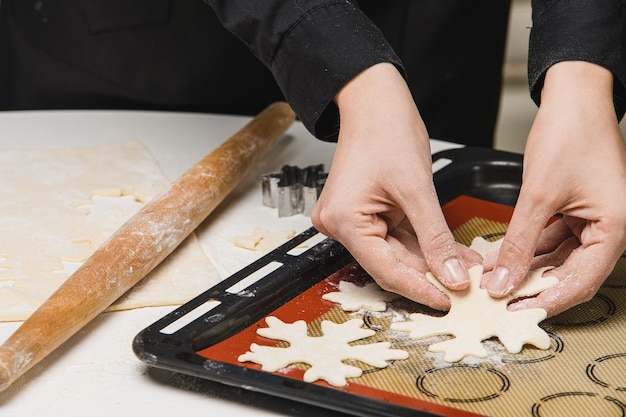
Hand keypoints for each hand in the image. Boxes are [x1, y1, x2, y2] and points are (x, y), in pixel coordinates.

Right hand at [311, 63, 481, 310]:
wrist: (375, 102)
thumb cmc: (385, 130)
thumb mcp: (416, 189)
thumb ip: (435, 238)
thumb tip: (452, 275)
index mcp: (343, 220)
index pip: (385, 270)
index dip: (420, 289)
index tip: (448, 302)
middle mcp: (341, 225)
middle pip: (390, 263)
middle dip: (430, 274)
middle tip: (465, 285)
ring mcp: (352, 220)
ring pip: (397, 252)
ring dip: (432, 260)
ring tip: (465, 268)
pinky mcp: (366, 214)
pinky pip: (397, 237)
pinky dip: (424, 244)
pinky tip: (451, 252)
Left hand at [482, 61, 625, 315]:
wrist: (573, 96)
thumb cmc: (570, 134)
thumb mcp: (538, 195)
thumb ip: (519, 243)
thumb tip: (502, 281)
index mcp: (616, 228)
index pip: (581, 282)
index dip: (548, 301)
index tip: (516, 313)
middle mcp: (610, 229)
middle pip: (570, 274)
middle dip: (534, 288)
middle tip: (500, 303)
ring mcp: (593, 220)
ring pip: (558, 258)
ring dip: (527, 269)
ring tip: (494, 283)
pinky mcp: (576, 210)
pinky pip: (551, 238)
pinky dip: (528, 248)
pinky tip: (501, 257)